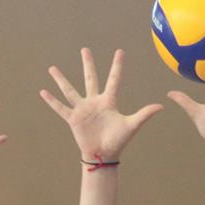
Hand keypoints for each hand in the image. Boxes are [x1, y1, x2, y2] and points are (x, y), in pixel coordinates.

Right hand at [39, 48, 161, 160]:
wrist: (104, 155)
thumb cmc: (119, 141)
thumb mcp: (131, 125)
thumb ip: (144, 114)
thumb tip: (161, 106)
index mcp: (109, 101)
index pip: (114, 79)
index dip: (117, 66)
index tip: (120, 51)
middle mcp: (94, 102)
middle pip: (90, 78)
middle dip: (88, 64)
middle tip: (85, 50)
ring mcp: (82, 109)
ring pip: (70, 90)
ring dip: (61, 79)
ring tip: (52, 68)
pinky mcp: (73, 119)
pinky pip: (60, 108)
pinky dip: (52, 101)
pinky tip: (43, 91)